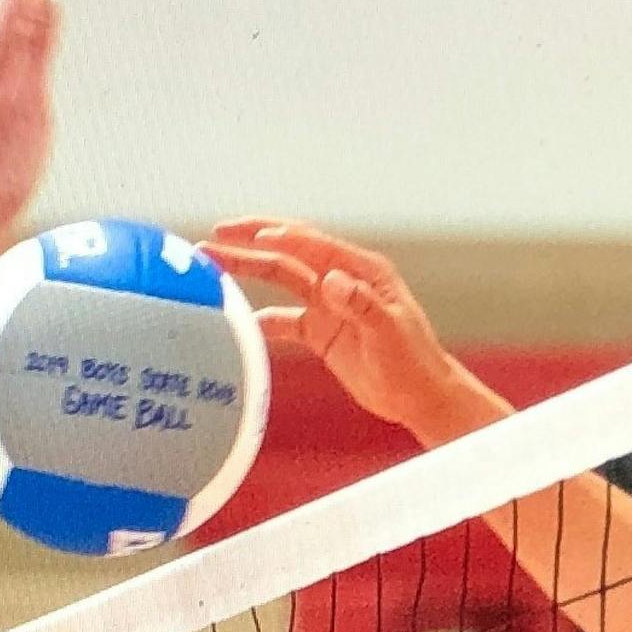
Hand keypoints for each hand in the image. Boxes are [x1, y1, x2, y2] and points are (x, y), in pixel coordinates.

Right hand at [201, 219, 467, 432]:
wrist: (420, 396)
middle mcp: (341, 280)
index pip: (314, 245)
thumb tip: (330, 279)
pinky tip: (235, 324)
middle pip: (289, 253)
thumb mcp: (389, 332)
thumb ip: (360, 304)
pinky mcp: (320, 331)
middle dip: (251, 242)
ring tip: (211, 266)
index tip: (249, 235)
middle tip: (214, 236)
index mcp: (361, 271)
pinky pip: (282, 319)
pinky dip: (259, 321)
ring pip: (281, 279)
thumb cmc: (413, 362)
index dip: (281, 237)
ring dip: (248, 271)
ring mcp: (328, 305)